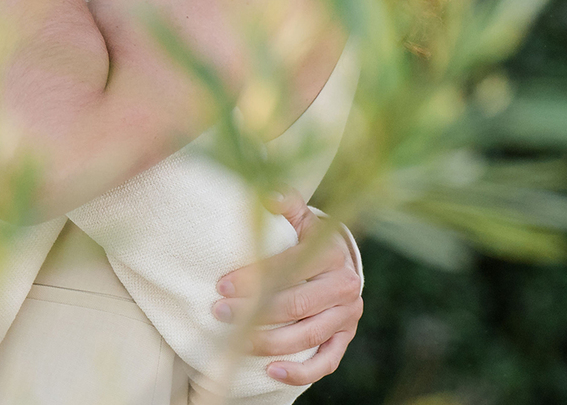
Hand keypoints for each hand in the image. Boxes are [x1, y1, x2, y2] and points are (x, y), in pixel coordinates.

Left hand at [213, 191, 362, 385]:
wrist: (340, 263)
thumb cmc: (308, 239)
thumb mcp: (300, 218)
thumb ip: (286, 203)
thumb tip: (267, 193)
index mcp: (332, 254)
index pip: (289, 269)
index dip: (254, 279)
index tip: (221, 285)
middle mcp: (344, 286)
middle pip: (296, 305)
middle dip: (254, 311)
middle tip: (219, 312)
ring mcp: (347, 316)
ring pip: (306, 336)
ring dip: (267, 342)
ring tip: (234, 340)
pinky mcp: (344, 339)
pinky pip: (325, 362)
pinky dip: (299, 371)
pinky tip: (271, 372)